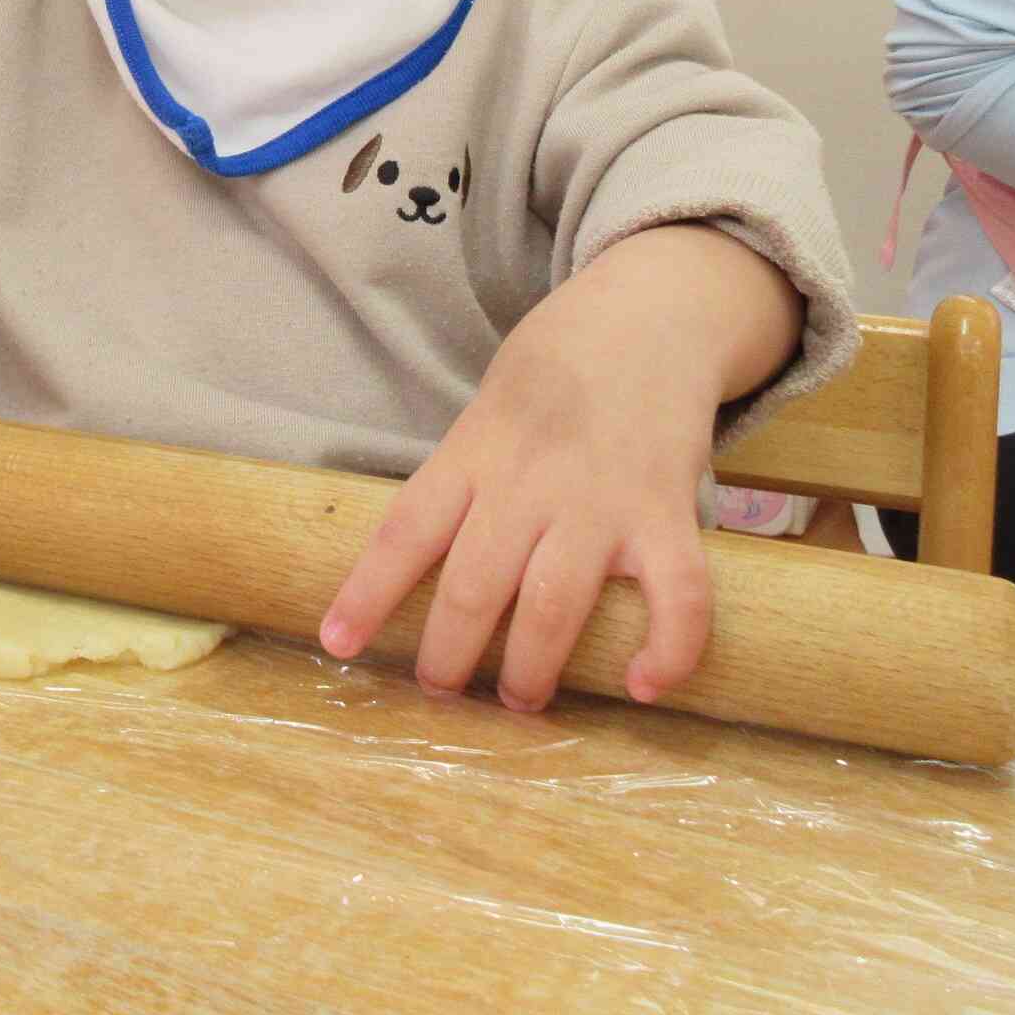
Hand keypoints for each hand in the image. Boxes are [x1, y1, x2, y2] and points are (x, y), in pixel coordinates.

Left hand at [319, 296, 726, 712]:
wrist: (650, 314)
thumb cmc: (558, 368)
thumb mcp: (489, 407)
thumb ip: (464, 477)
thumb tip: (415, 559)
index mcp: (475, 453)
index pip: (404, 531)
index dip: (367, 594)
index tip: (337, 645)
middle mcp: (530, 483)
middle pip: (473, 585)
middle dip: (448, 654)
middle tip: (438, 692)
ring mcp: (602, 501)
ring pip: (554, 604)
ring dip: (531, 667)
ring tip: (518, 700)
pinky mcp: (668, 514)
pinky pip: (677, 594)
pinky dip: (667, 648)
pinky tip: (643, 685)